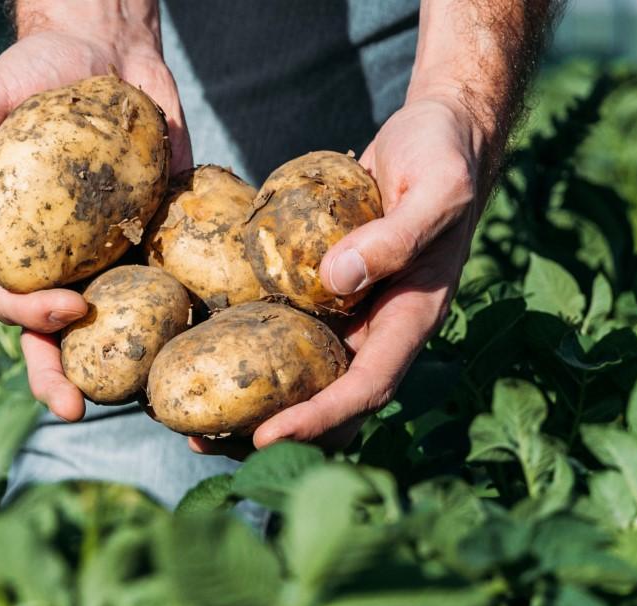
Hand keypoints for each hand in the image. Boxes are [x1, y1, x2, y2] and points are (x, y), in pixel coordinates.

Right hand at [0, 18, 188, 421]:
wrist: (104, 52)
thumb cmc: (31, 76)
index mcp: (16, 246)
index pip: (12, 300)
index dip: (31, 319)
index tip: (67, 310)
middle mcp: (62, 263)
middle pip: (56, 338)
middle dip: (62, 377)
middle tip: (81, 404)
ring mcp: (113, 258)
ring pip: (113, 331)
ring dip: (123, 371)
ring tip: (144, 402)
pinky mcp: (160, 241)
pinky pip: (171, 287)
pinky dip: (183, 319)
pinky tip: (202, 345)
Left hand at [230, 95, 492, 450]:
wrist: (441, 132)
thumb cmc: (445, 158)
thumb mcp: (435, 190)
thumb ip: (395, 236)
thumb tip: (335, 280)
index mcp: (411, 318)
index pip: (366, 387)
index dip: (319, 418)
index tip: (266, 437)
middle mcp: (378, 326)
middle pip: (328, 401)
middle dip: (273, 430)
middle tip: (205, 443)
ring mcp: (351, 310)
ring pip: (303, 374)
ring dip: (253, 402)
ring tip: (191, 419)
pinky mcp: (324, 287)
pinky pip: (288, 326)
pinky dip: (250, 346)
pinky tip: (201, 349)